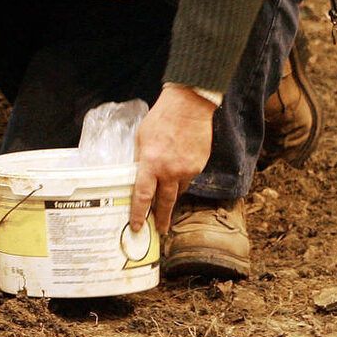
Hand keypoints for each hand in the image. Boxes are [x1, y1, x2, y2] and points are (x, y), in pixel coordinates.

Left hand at [129, 85, 215, 233]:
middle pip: (165, 202)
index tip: (137, 227)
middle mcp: (170, 170)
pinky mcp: (199, 166)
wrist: (190, 106)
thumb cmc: (162, 118)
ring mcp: (187, 170)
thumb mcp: (141, 137)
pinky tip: (178, 173)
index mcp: (151, 163)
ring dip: (172, 197)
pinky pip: (188, 179)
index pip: (143, 195)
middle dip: (162, 218)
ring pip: (179, 191)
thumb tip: (139, 174)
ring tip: (167, 204)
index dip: (139, 213)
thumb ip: (141, 158)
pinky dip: (182, 180)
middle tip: (160, 230)